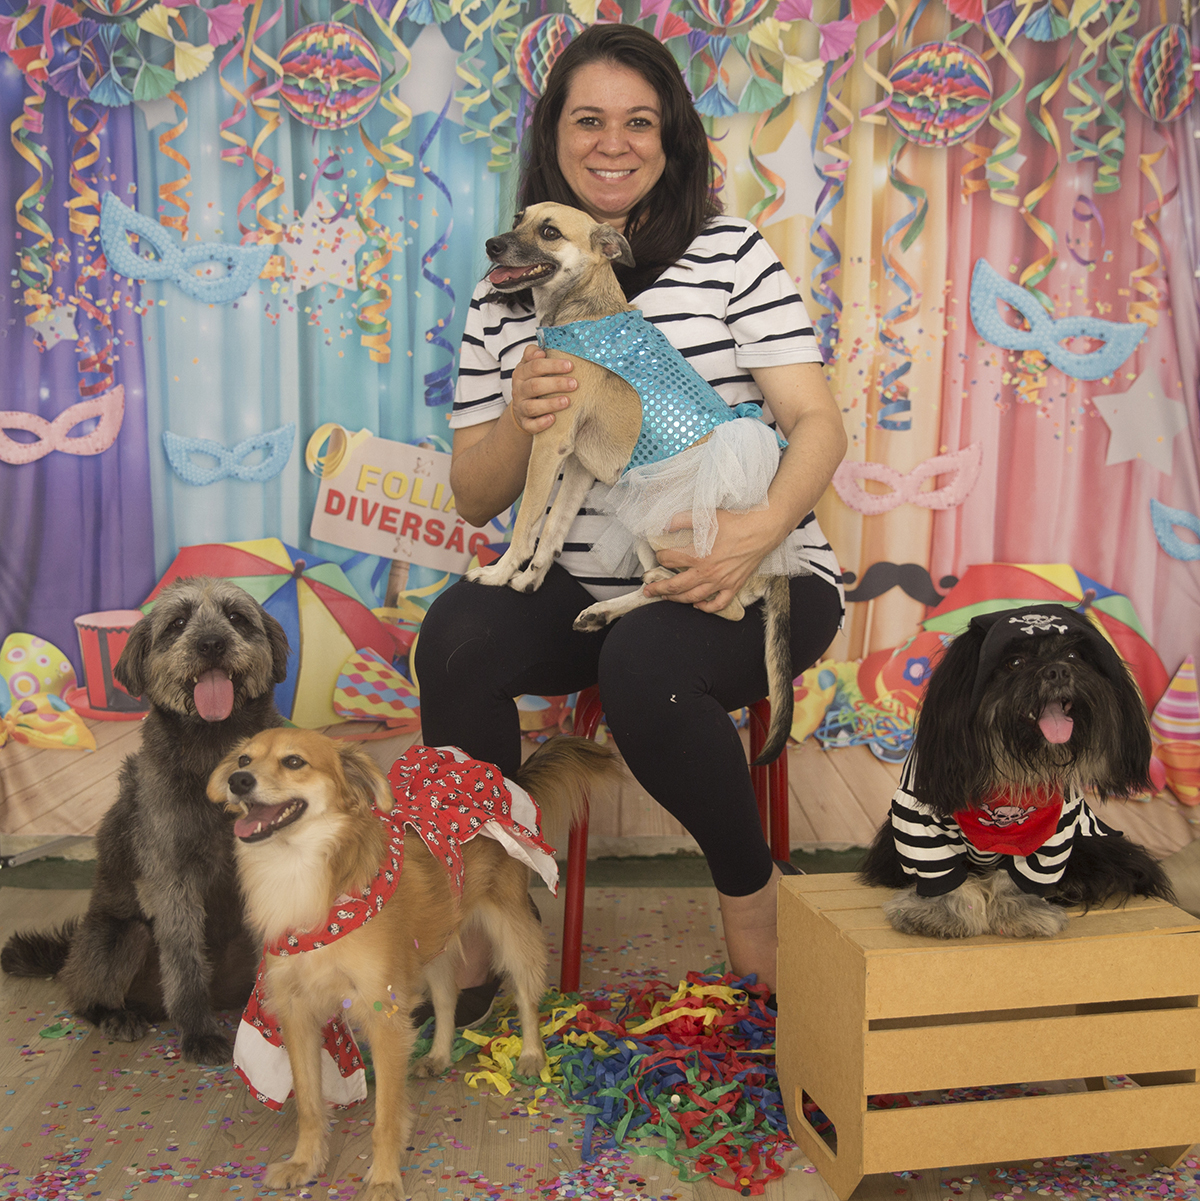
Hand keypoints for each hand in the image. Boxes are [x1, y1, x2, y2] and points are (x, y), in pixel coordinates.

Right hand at [509, 344, 576, 433]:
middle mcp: (519, 390)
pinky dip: (541, 423)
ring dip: (551, 403)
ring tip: (567, 401)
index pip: (534, 366)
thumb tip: (542, 351)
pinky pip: (531, 425)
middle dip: (556, 384)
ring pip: (532, 406)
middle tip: (574, 384)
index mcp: (521, 373)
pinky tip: (553, 419)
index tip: (570, 365)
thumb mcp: (531, 366)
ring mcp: (521, 407)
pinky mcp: (525, 423)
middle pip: (535, 385)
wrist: (522, 409)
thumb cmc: (533, 383)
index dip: (552, 365)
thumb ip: (534, 355)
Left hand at [645, 509, 778, 612]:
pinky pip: (718, 603)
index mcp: (698, 555)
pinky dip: (707, 607)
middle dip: (659, 589)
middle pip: (676, 586)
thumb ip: (681, 519)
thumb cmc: (735, 522)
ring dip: (677, 599)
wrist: (762, 530)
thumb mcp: (705, 515)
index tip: (659, 555)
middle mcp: (707, 572)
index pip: (670, 560)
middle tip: (648, 591)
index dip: (660, 556)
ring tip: (666, 598)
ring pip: (693, 597)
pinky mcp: (734, 585)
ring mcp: (720, 582)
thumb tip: (664, 524)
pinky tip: (698, 606)